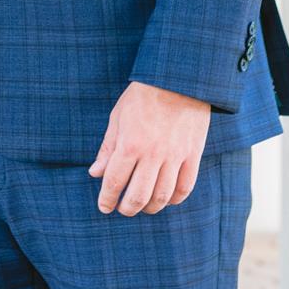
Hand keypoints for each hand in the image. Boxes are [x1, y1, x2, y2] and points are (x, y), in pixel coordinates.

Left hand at [87, 81, 211, 215]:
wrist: (178, 79)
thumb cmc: (143, 96)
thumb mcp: (118, 117)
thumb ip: (107, 148)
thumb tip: (95, 173)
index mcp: (130, 144)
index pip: (114, 182)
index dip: (107, 199)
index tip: (104, 207)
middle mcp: (152, 154)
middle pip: (138, 196)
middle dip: (127, 208)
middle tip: (122, 209)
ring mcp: (175, 156)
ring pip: (162, 197)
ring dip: (150, 208)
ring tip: (143, 207)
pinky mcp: (193, 155)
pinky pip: (185, 187)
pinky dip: (174, 199)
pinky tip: (166, 199)